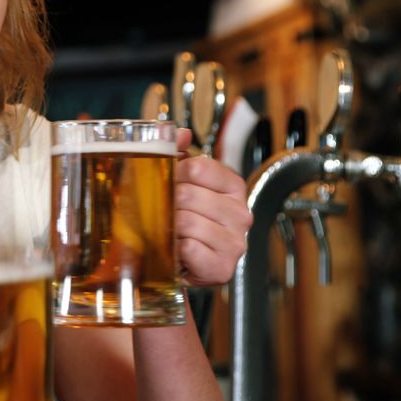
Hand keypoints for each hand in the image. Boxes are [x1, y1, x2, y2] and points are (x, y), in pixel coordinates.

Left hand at [174, 129, 251, 286]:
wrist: (185, 266)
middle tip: (160, 214)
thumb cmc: (184, 224)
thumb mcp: (183, 185)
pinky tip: (176, 250)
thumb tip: (178, 133)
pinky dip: (175, 249)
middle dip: (165, 205)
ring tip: (168, 233)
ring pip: (186, 222)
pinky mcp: (222, 267)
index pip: (197, 167)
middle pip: (187, 195)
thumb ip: (179, 154)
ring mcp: (235, 242)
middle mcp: (240, 213)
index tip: (167, 186)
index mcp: (233, 187)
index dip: (172, 175)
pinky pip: (189, 248)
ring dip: (168, 228)